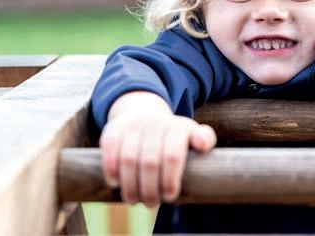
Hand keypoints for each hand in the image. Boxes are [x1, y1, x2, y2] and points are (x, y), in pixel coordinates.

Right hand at [99, 91, 216, 207]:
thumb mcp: (191, 134)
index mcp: (178, 127)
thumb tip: (203, 145)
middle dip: (150, 189)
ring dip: (130, 185)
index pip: (173, 156)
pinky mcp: (114, 129)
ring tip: (134, 200)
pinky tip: (116, 184)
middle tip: (152, 203)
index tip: (170, 196)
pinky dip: (112, 170)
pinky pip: (110, 150)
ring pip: (129, 159)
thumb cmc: (172, 135)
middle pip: (150, 163)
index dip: (170, 180)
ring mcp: (133, 125)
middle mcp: (155, 123)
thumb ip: (204, 138)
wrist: (143, 112)